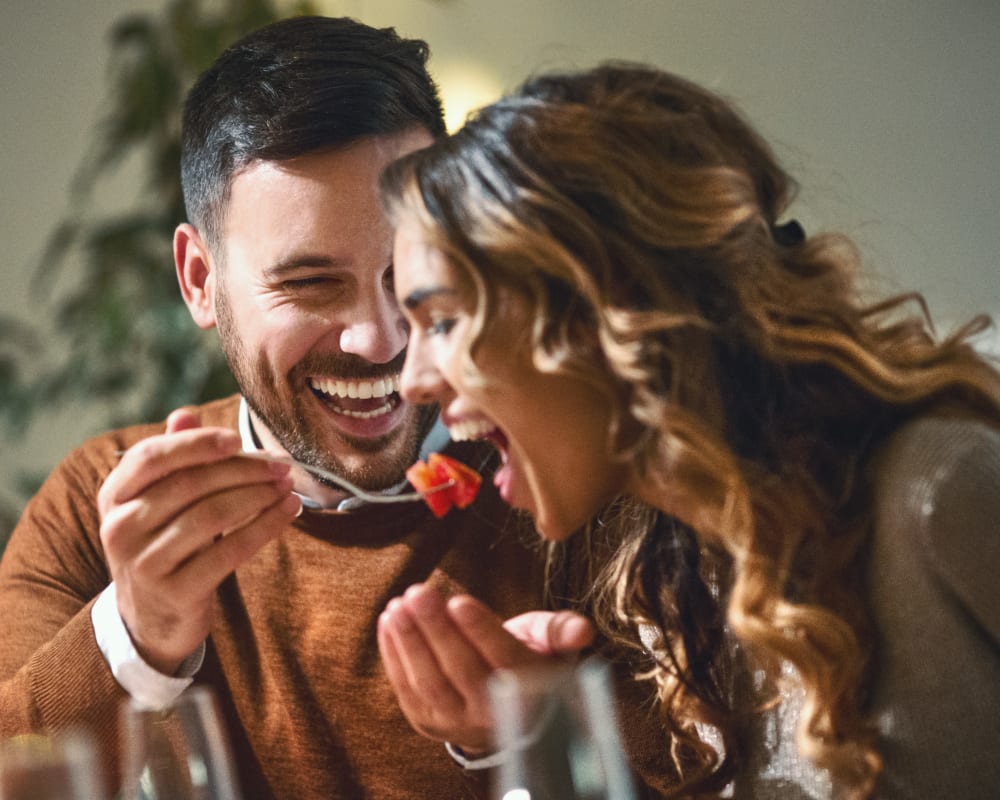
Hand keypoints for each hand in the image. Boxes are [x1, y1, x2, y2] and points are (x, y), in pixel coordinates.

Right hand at [98, 408, 301, 674]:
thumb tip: (186, 414)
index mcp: (113, 495)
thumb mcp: (157, 502)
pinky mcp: (176, 591)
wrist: (150, 619)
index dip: (197, 443)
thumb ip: (172, 459)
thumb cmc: (163, 544)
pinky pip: (230, 551)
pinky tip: (288, 513)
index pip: (152, 456)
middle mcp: (120, 528)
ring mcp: (144, 563)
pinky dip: (265, 527)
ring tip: (288, 487)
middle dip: (244, 470)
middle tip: (281, 466)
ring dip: (259, 496)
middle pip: (190, 484)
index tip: (237, 439)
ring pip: (212, 515)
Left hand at [377, 583, 593, 753]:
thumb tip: (583, 630)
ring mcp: (457, 722)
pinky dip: (394, 655)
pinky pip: (407, 689)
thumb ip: (560, 631)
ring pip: (430, 682)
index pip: (503, 659)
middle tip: (419, 592)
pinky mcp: (428, 722)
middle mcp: (493, 713)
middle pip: (461, 669)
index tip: (458, 600)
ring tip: (399, 605)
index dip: (480, 631)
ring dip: (410, 642)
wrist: (507, 712)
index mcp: (528, 688)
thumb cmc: (529, 661)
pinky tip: (389, 621)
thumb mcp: (550, 643)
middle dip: (437, 628)